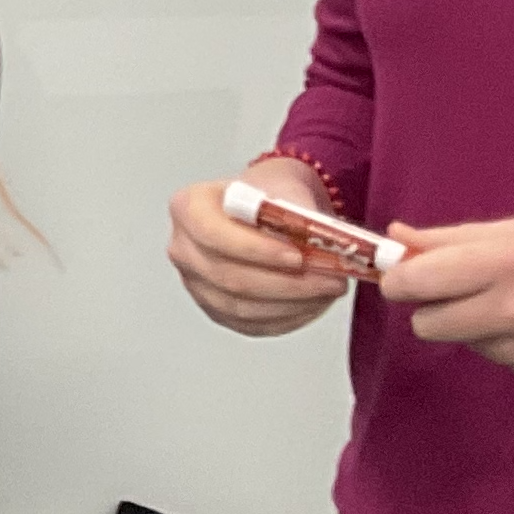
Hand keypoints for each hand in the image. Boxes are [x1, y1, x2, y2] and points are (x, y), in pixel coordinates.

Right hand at [166, 158, 353, 337]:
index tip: (297, 256)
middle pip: (229, 277)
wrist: (265, 211)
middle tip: (330, 279)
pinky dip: (286, 318)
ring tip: (328, 291)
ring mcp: (195, 283)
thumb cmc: (269, 197)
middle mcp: (184, 248)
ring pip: (241, 307)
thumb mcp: (283, 189)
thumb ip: (297, 215)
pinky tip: (313, 304)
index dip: (256, 250)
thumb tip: (321, 245)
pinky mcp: (215, 310)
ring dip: (292, 304)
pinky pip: (250, 324)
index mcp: (189, 207)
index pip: (213, 234)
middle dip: (287, 283)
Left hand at [382, 213, 513, 391]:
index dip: (401, 281)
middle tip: (470, 292)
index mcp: (503, 261)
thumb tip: (397, 238)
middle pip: (428, 325)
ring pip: (472, 346)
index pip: (414, 284)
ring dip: (485, 329)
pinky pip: (510, 366)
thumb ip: (454, 238)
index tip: (406, 278)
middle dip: (438, 309)